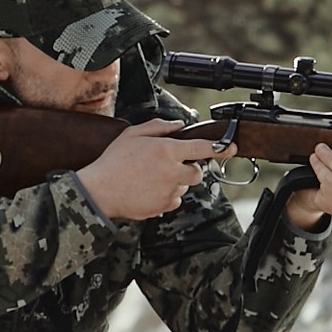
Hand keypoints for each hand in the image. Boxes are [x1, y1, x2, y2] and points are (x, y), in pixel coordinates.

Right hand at [78, 120, 227, 220]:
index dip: (219, 147)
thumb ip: (159, 127)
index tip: (231, 147)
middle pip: (197, 172)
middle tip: (168, 165)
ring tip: (151, 177)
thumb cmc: (114, 161)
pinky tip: (148, 189)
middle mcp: (172, 171)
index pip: (200, 148)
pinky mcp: (164, 206)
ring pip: (184, 186)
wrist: (100, 191)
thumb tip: (178, 125)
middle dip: (189, 168)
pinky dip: (166, 195)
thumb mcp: (133, 134)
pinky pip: (174, 200)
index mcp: (166, 150)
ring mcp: (169, 191)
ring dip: (175, 181)